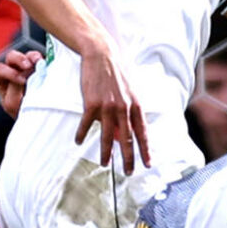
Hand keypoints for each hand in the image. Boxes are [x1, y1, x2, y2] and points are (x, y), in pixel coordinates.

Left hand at [0, 48, 41, 119]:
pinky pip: (41, 60)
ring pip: (27, 56)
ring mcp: (29, 69)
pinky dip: (44, 60)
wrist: (38, 119)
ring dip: (32, 57)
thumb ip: (14, 90)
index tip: (22, 81)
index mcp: (3, 81)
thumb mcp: (12, 104)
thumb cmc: (20, 113)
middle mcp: (14, 72)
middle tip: (27, 66)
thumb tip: (23, 75)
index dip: (9, 73)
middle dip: (18, 59)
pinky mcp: (42, 69)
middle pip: (11, 57)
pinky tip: (47, 64)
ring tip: (38, 62)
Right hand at [77, 48, 150, 174]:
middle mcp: (124, 108)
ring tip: (105, 164)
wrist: (101, 56)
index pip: (142, 133)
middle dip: (129, 158)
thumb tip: (124, 133)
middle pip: (127, 139)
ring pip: (108, 135)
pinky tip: (79, 141)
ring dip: (107, 152)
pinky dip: (83, 134)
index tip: (147, 164)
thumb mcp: (129, 92)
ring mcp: (108, 106)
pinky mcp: (91, 103)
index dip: (145, 149)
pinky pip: (87, 124)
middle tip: (129, 172)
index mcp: (136, 105)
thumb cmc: (116, 73)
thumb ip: (128, 112)